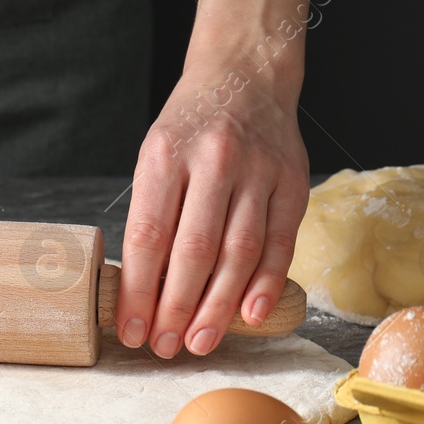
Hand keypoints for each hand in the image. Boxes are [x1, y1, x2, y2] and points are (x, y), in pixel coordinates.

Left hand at [117, 0, 327, 356]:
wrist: (245, 77)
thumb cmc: (190, 127)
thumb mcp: (155, 156)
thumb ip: (154, 214)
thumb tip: (142, 289)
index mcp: (166, 155)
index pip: (149, 235)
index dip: (139, 290)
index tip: (130, 328)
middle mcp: (213, 162)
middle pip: (193, 251)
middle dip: (176, 308)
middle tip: (164, 346)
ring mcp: (258, 172)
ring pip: (237, 253)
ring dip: (218, 307)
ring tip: (199, 341)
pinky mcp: (293, 183)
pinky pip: (278, 243)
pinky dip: (264, 284)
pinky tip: (249, 315)